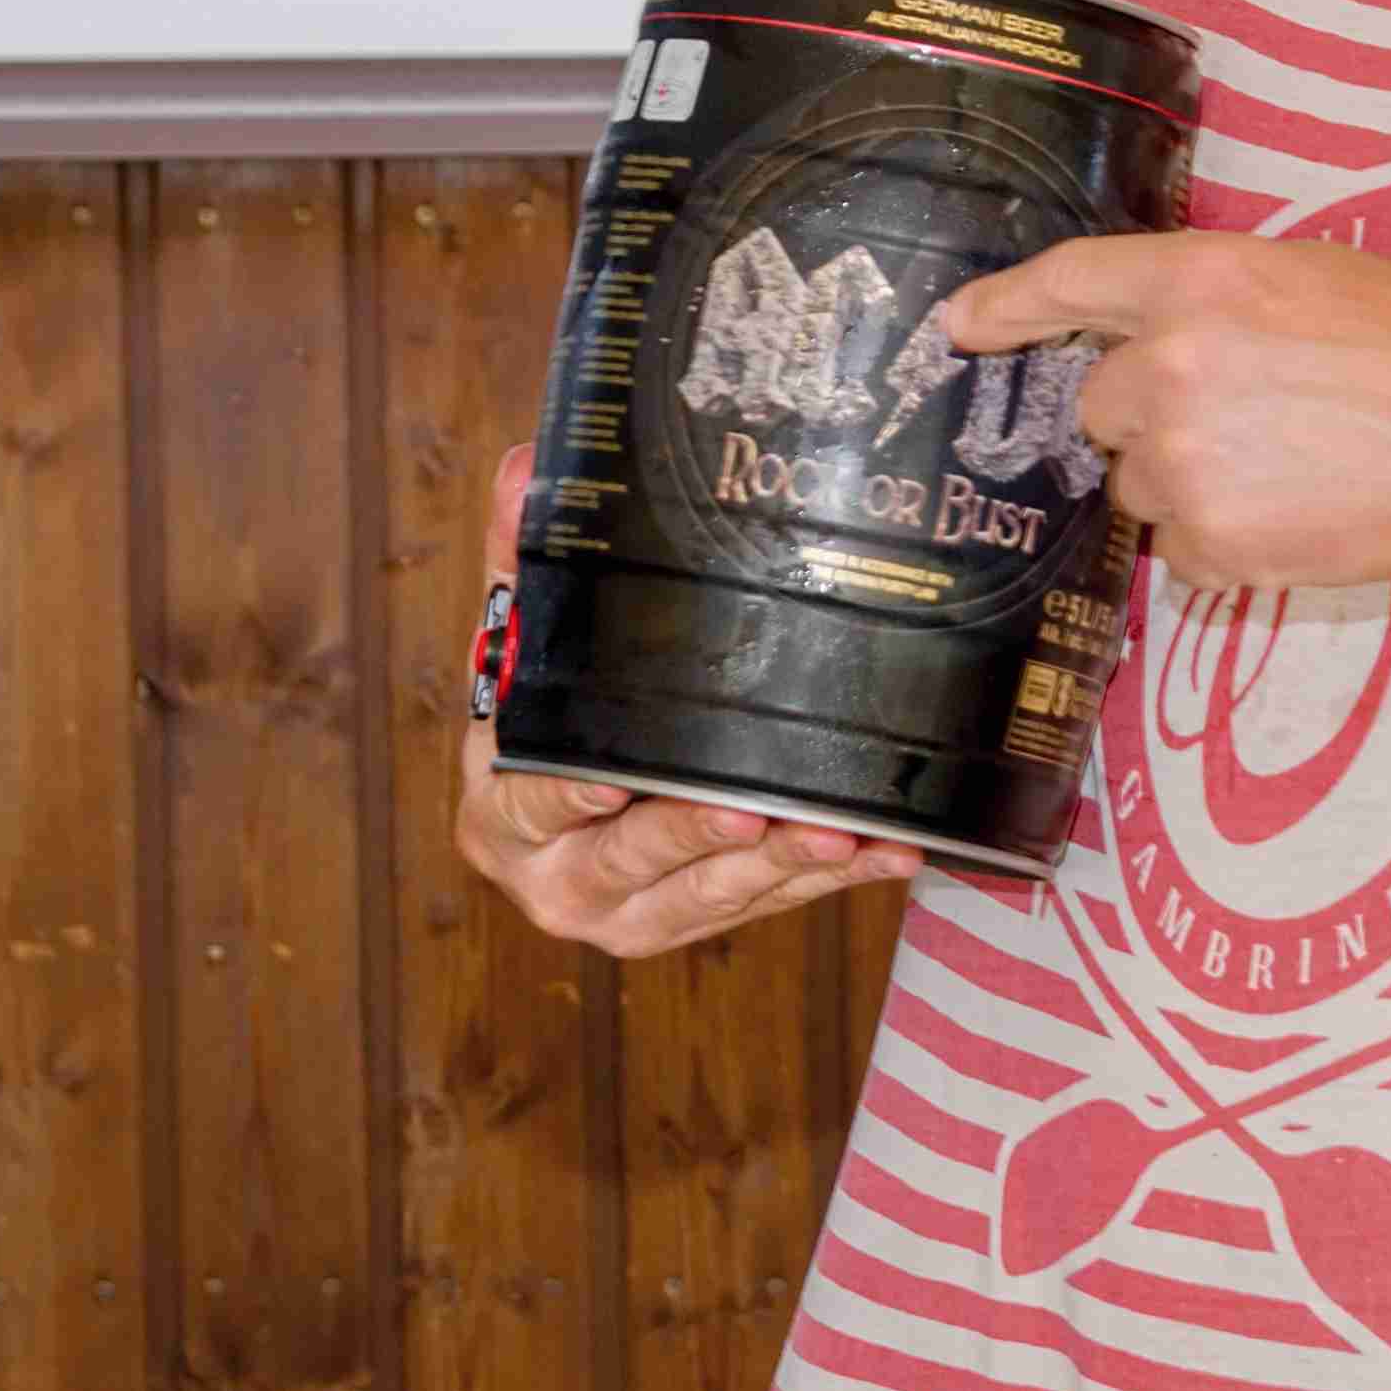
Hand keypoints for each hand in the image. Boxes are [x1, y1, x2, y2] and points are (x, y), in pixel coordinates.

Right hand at [450, 441, 923, 955]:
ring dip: (778, 866)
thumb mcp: (524, 643)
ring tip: (838, 830)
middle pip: (630, 861)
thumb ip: (523, 557)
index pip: (533, 801)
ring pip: (709, 896)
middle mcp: (559, 880)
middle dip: (693, 835)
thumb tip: (523, 465)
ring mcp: (632, 916)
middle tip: (752, 810)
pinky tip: (887, 851)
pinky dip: (830, 879)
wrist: (568, 807)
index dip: (568, 796)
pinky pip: (771, 907)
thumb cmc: (545, 717)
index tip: (609, 781)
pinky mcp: (703, 925)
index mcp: (502, 815)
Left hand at [939, 231, 1390, 599]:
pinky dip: (1229, 541)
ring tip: (1297, 469)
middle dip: (1155, 416)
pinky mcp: (1201, 538)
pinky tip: (1300, 515)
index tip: (963, 323)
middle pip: (1103, 403)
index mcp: (1200, 279)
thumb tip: (1156, 334)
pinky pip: (1182, 546)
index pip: (1071, 281)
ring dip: (1194, 481)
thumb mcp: (1319, 279)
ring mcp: (1178, 457)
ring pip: (1140, 482)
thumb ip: (1220, 299)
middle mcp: (1168, 363)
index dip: (1008, 304)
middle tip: (1254, 421)